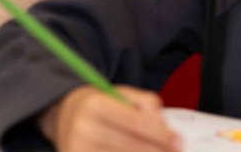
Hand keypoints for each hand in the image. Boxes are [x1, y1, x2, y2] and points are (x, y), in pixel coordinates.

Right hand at [40, 86, 179, 151]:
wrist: (62, 115)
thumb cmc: (98, 106)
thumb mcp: (118, 94)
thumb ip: (144, 102)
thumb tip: (162, 123)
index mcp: (94, 105)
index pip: (134, 122)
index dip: (160, 134)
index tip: (179, 142)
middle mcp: (83, 128)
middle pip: (131, 146)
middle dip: (158, 151)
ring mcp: (78, 149)